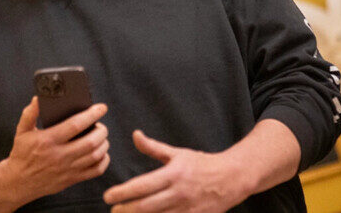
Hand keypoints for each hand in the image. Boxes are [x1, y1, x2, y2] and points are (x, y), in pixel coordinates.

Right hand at [0, 97, 110, 204]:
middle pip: (90, 142)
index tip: (101, 107)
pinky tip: (101, 153)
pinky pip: (95, 171)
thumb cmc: (21, 154)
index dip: (91, 115)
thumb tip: (37, 99)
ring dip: (103, 143)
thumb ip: (30, 113)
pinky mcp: (71, 179)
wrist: (18, 182)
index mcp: (48, 140)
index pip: (75, 125)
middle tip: (100, 125)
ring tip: (101, 136)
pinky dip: (104, 160)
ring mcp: (67, 169)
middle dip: (101, 130)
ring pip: (95, 156)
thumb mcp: (22, 131)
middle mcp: (59, 155)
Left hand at [103, 130, 253, 212]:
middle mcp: (179, 192)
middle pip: (147, 206)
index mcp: (173, 174)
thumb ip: (153, 148)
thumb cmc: (201, 163)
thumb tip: (135, 135)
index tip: (108, 196)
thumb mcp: (178, 153)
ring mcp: (187, 208)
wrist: (233, 177)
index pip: (142, 185)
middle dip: (126, 210)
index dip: (123, 192)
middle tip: (112, 210)